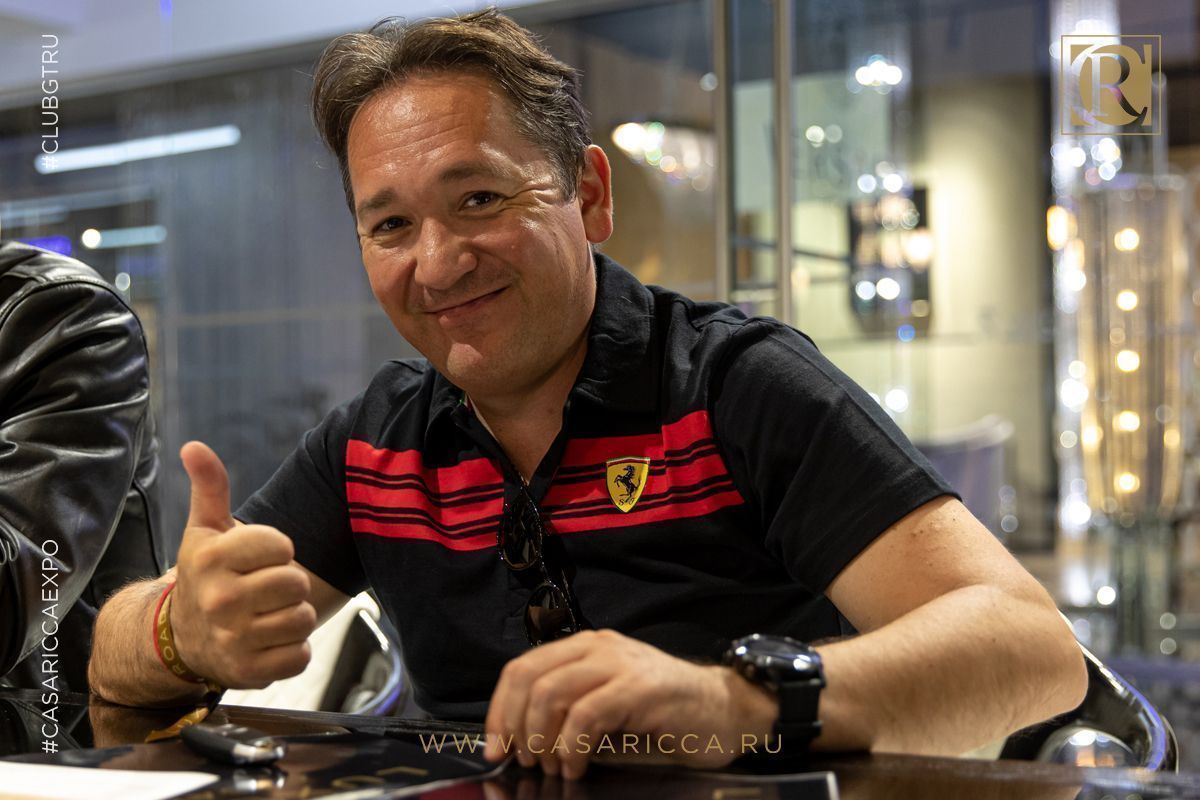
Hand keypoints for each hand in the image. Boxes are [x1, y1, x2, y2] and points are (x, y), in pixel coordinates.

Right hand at [170, 441, 315, 687]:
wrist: (181, 639)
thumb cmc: (206, 575)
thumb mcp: (204, 530)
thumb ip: (209, 486)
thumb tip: (194, 446)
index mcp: (211, 558)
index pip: (282, 545)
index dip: (278, 550)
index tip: (258, 558)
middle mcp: (219, 599)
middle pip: (296, 582)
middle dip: (288, 585)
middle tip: (264, 590)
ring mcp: (233, 639)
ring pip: (303, 618)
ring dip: (292, 617)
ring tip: (266, 615)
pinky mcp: (249, 673)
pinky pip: (300, 655)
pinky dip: (292, 650)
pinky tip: (268, 643)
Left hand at [483, 630, 778, 778]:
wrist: (728, 710)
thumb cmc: (667, 715)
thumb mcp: (609, 705)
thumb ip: (569, 713)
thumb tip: (522, 745)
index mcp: (586, 647)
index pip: (522, 668)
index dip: (499, 709)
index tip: (496, 746)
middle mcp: (599, 646)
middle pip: (529, 678)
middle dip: (515, 726)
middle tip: (523, 761)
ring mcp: (620, 664)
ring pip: (551, 694)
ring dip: (542, 739)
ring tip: (552, 766)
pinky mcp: (640, 688)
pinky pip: (586, 716)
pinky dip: (572, 748)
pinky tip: (577, 767)